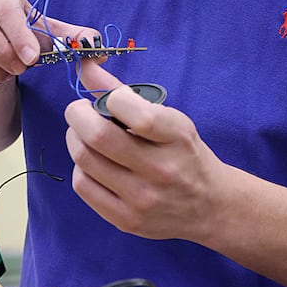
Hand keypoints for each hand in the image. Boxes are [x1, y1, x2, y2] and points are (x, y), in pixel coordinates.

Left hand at [64, 61, 226, 241]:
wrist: (210, 206)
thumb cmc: (185, 154)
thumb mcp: (169, 118)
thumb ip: (124, 92)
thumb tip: (85, 67)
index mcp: (177, 137)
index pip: (137, 114)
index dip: (112, 98)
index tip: (111, 99)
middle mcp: (161, 170)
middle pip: (97, 136)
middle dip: (78, 114)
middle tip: (81, 111)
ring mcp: (142, 199)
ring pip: (84, 159)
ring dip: (76, 139)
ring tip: (86, 135)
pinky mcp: (126, 220)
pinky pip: (83, 186)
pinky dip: (81, 167)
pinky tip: (95, 163)